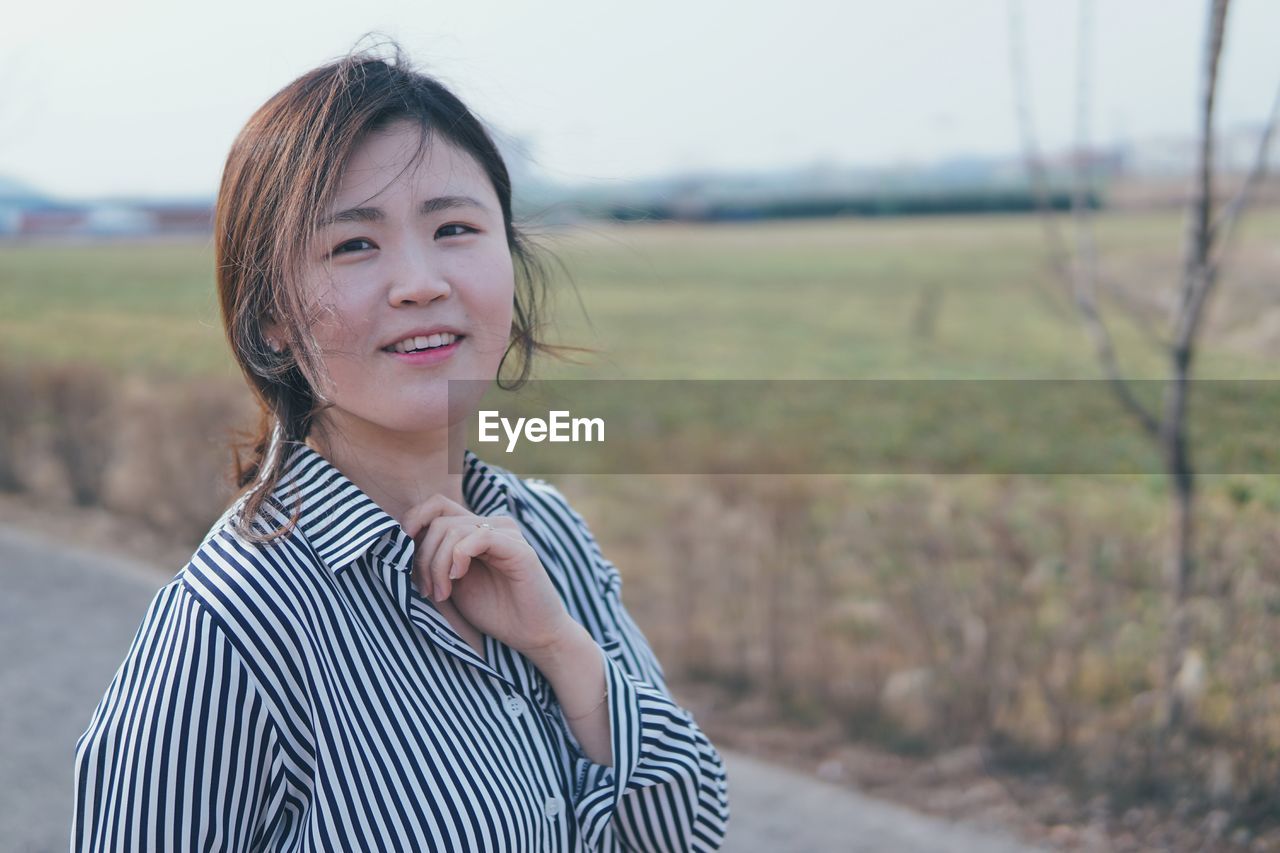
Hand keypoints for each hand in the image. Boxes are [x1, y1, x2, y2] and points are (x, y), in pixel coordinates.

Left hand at [403, 494, 577, 658]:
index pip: (437, 505)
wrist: (532, 635)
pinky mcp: (518, 549)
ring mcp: (507, 534)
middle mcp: (492, 525)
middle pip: (440, 521)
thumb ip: (433, 561)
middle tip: (427, 590)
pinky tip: (457, 579)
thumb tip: (401, 544)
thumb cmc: (494, 612)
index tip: (402, 555)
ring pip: (453, 530)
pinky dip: (458, 557)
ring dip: (437, 565)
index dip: (414, 521)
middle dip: (423, 557)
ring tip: (442, 594)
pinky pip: (478, 538)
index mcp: (476, 530)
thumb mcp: (451, 584)